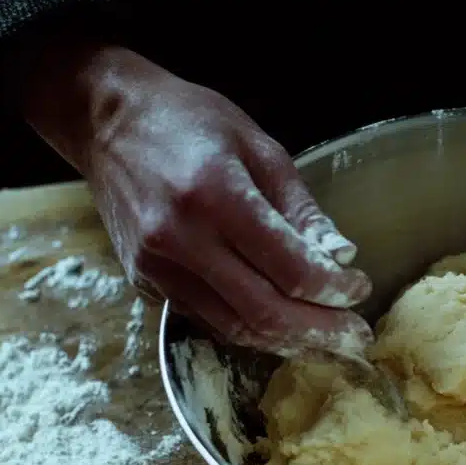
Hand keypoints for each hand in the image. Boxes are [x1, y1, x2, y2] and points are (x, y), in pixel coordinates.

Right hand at [16, 43, 373, 355]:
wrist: (105, 121)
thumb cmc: (189, 122)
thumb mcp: (260, 147)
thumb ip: (301, 209)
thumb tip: (341, 256)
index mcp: (216, 195)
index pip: (289, 268)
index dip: (333, 289)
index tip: (360, 288)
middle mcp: (181, 239)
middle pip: (265, 311)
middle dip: (320, 332)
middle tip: (357, 337)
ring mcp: (157, 266)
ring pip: (236, 328)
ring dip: (289, 342)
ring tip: (329, 343)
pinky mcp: (145, 281)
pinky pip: (209, 319)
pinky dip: (253, 330)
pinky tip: (285, 329)